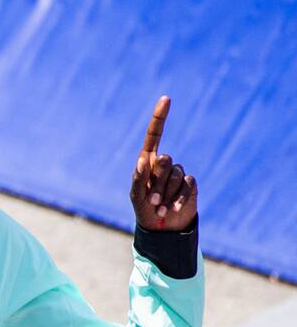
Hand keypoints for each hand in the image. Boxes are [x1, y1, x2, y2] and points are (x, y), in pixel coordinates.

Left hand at [130, 96, 197, 231]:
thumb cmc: (144, 209)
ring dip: (166, 194)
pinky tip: (173, 209)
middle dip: (157, 183)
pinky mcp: (190, 184)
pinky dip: (179, 199)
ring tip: (160, 208)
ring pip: (176, 175)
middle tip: (152, 200)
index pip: (154, 135)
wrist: (161, 228)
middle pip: (165, 160)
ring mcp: (178, 173)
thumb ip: (138, 178)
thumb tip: (144, 160)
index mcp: (148, 162)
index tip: (166, 98)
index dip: (160, 117)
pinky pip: (187, 185)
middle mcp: (164, 164)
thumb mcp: (136, 195)